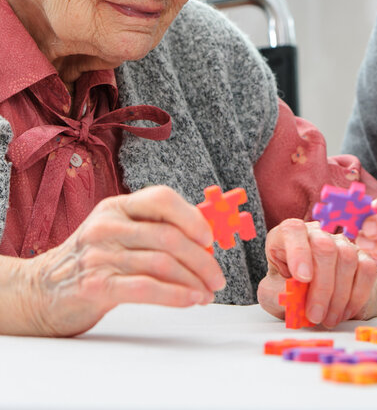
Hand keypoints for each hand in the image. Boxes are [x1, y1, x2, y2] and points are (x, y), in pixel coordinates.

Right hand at [17, 185, 225, 336]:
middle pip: (169, 236)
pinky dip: (176, 295)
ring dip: (193, 280)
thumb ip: (151, 230)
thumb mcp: (116, 233)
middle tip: (217, 276)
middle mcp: (107, 226)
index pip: (162, 198)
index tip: (210, 238)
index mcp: (116, 207)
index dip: (192, 217)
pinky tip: (191, 300)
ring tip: (206, 292)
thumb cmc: (88, 262)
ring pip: (162, 263)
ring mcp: (99, 255)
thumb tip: (202, 238)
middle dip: (202, 259)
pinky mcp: (96, 286)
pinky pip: (147, 288)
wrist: (39, 292)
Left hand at [257, 218, 376, 327]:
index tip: (302, 279)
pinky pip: (367, 270)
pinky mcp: (361, 256)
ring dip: (338, 296)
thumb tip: (293, 294)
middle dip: (322, 287)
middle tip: (315, 315)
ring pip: (347, 259)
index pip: (294, 230)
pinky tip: (343, 311)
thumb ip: (278, 293)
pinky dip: (356, 296)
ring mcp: (340, 242)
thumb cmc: (288, 293)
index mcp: (287, 236)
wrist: (311, 301)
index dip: (299, 252)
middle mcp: (315, 233)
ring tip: (327, 318)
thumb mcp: (273, 295)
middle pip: (325, 247)